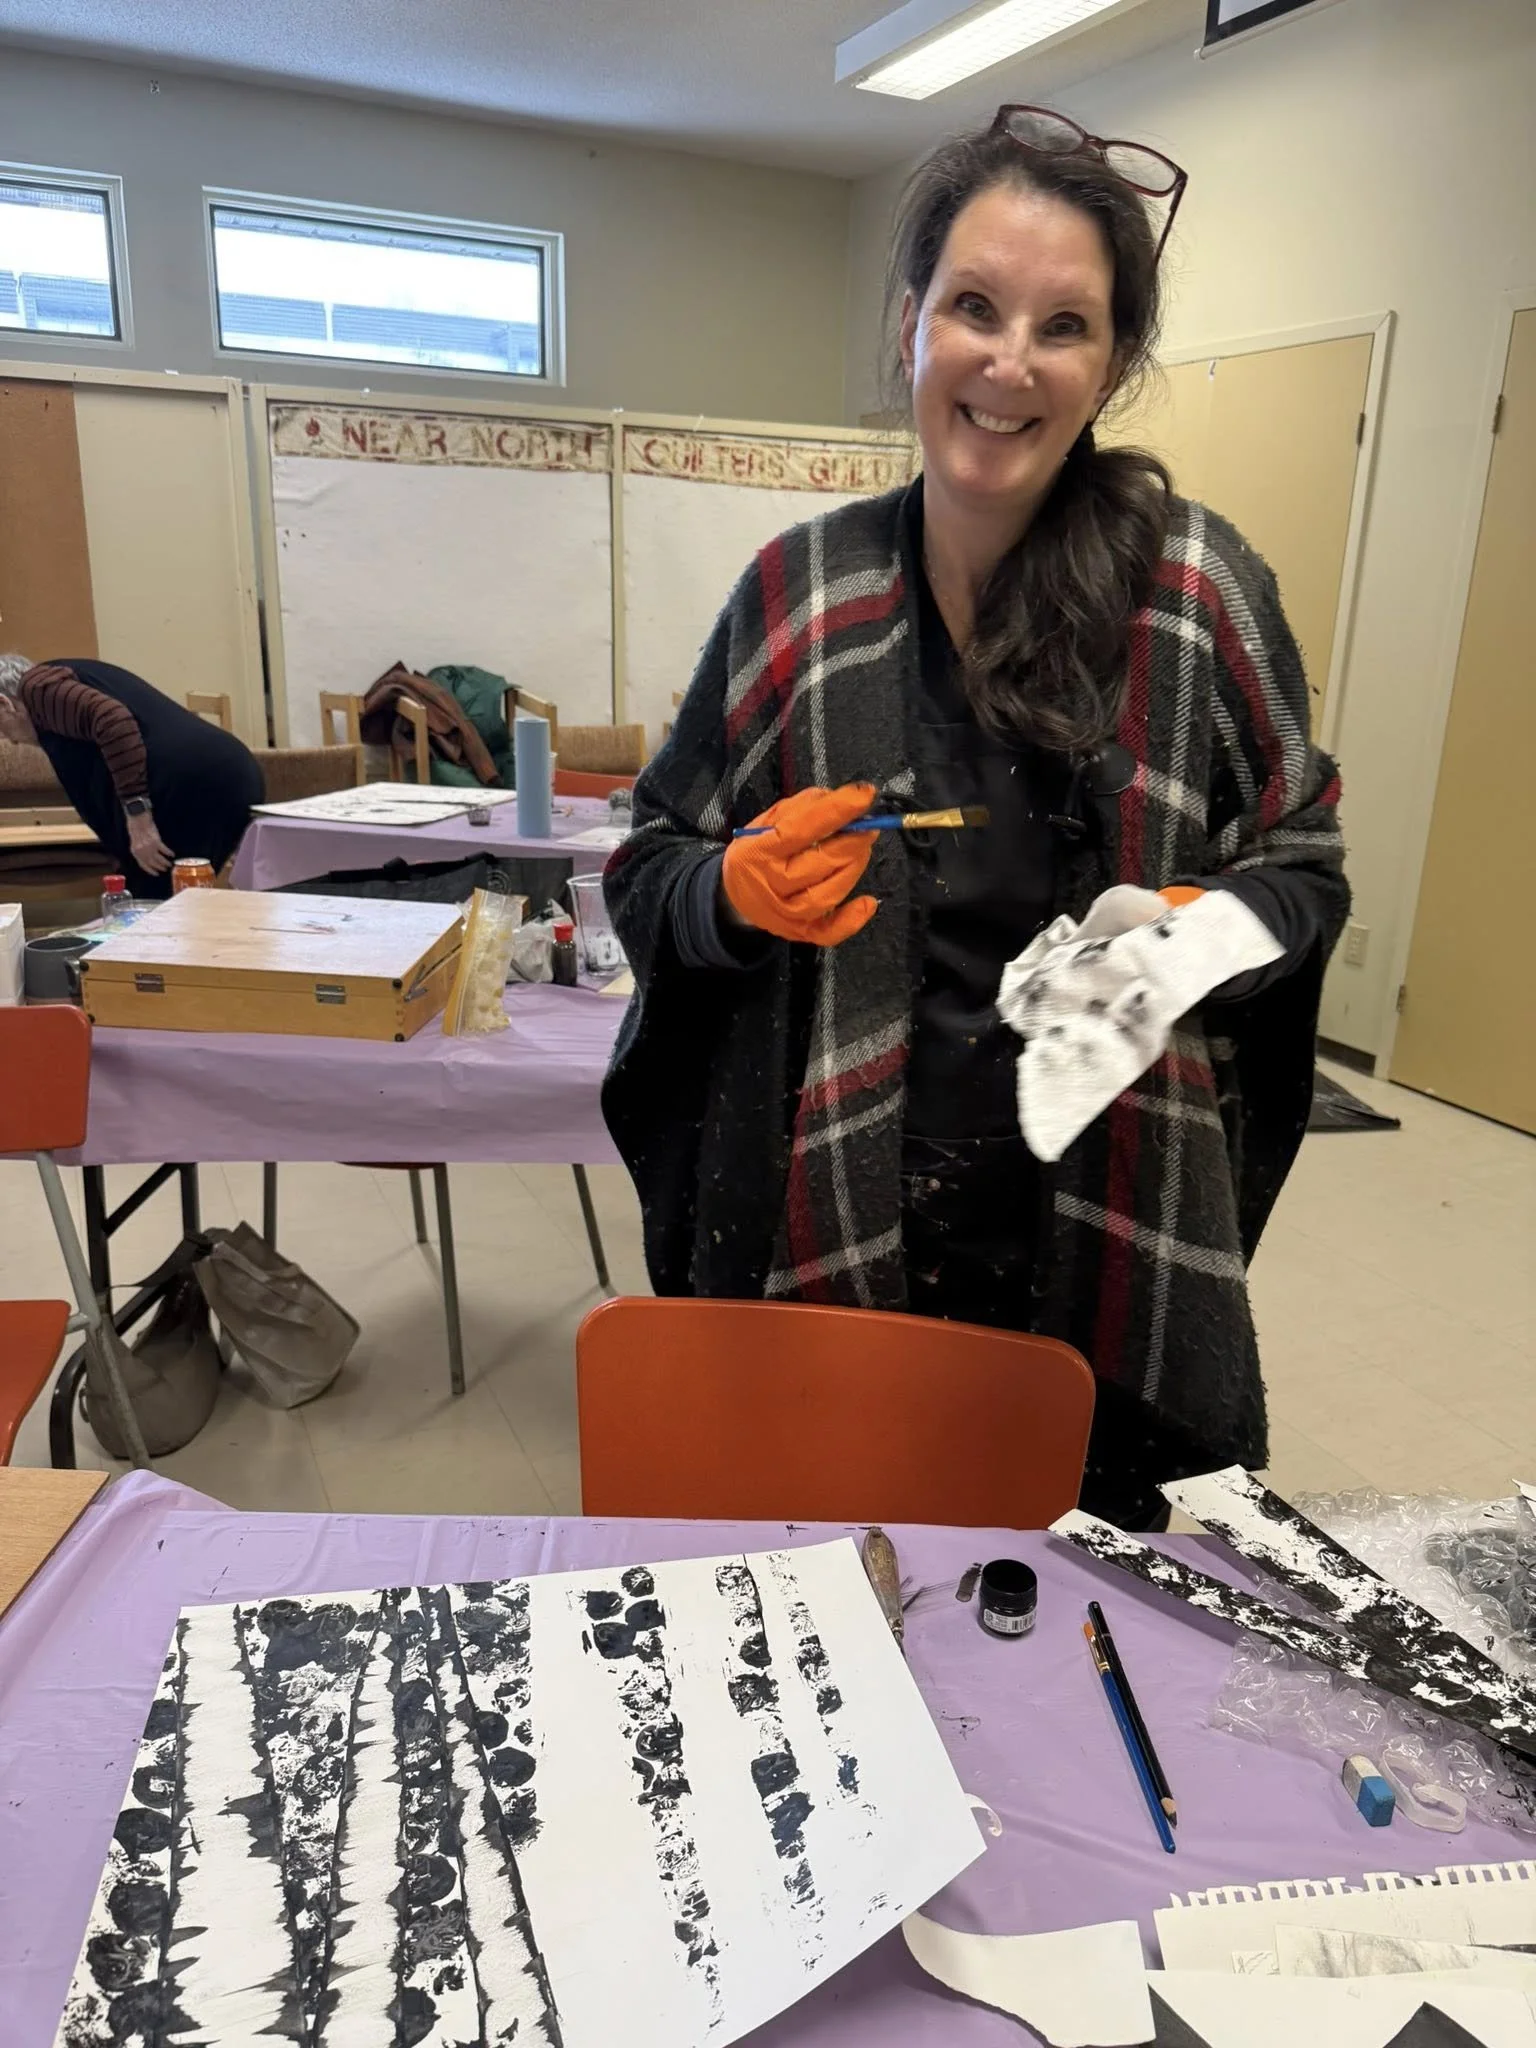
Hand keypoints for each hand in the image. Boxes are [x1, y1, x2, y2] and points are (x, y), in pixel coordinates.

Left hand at [127, 809, 174, 876]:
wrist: (138, 819)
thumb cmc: (135, 828)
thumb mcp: (135, 842)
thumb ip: (139, 850)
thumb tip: (147, 857)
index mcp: (135, 852)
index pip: (143, 865)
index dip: (150, 870)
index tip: (156, 874)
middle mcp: (142, 852)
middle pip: (152, 863)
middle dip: (159, 867)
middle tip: (165, 869)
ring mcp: (149, 847)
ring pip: (159, 859)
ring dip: (165, 862)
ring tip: (170, 864)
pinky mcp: (156, 842)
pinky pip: (164, 850)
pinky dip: (169, 853)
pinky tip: (172, 854)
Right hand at [720, 783, 879, 946]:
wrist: (734, 896)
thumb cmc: (755, 852)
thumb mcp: (765, 822)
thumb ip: (799, 808)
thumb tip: (837, 799)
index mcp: (759, 851)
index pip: (801, 829)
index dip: (836, 811)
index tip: (864, 795)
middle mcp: (772, 884)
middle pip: (820, 863)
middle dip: (853, 840)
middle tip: (868, 825)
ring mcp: (786, 913)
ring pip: (829, 894)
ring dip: (854, 868)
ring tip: (862, 849)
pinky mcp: (799, 933)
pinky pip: (828, 933)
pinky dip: (852, 920)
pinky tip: (868, 902)